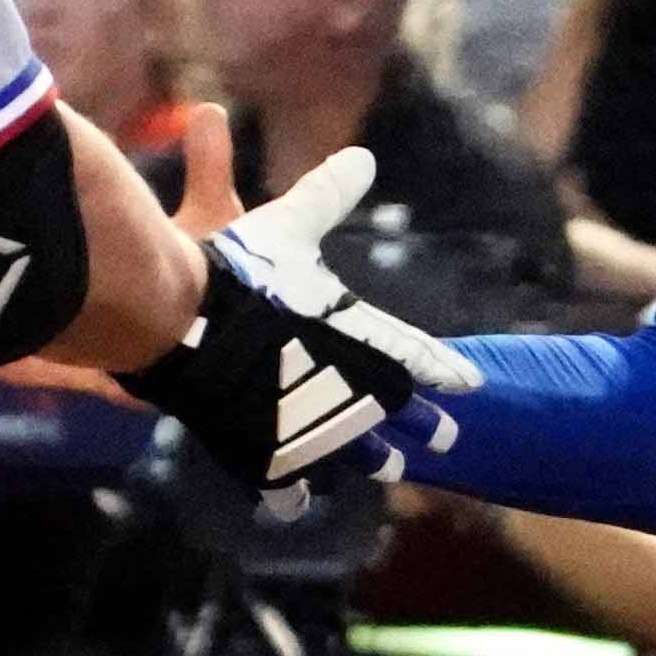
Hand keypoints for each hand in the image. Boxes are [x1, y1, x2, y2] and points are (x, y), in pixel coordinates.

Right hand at [156, 145, 478, 488]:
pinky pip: (286, 485)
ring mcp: (308, 430)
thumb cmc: (239, 271)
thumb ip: (327, 195)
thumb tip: (364, 155)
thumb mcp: (289, 225)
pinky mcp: (266, 456)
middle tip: (445, 441)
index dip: (445, 371)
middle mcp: (347, 393)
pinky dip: (293, 494)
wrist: (182, 322)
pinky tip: (300, 500)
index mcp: (361, 340)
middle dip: (422, 427)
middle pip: (397, 417)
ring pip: (353, 455)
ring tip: (389, 470)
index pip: (418, 358)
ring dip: (373, 461)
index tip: (472, 386)